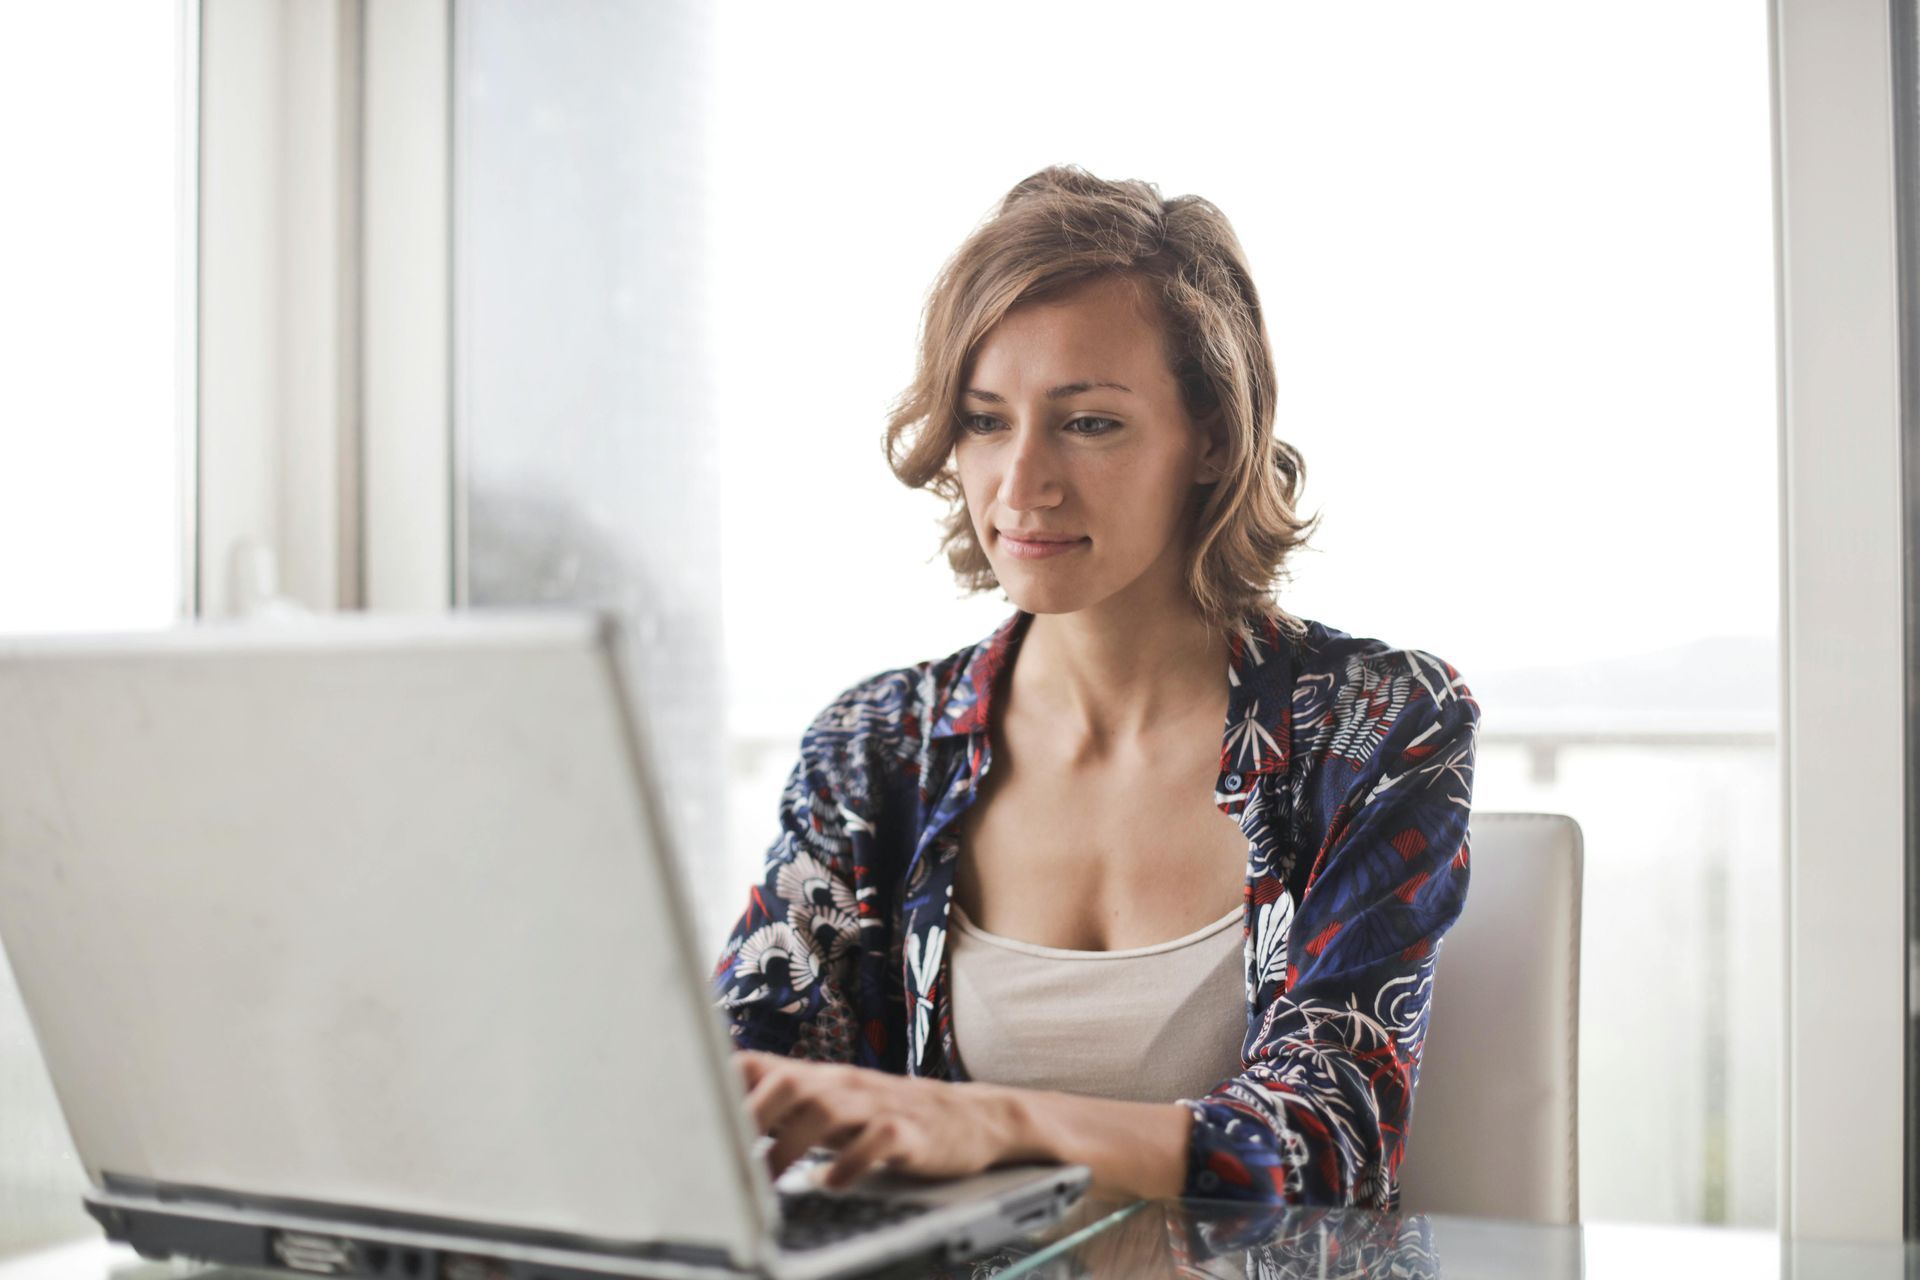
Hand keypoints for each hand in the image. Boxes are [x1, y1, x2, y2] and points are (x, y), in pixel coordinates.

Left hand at [736, 1051, 1022, 1188]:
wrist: (969, 1118)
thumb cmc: (886, 1117)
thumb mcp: (833, 1107)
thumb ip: (784, 1110)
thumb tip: (719, 1124)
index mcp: (819, 1079)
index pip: (761, 1065)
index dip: (722, 1086)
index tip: (689, 1115)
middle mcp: (843, 1085)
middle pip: (788, 1082)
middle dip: (752, 1117)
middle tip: (725, 1157)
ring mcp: (878, 1105)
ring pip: (826, 1109)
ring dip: (790, 1146)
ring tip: (769, 1181)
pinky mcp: (910, 1132)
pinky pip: (877, 1141)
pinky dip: (850, 1164)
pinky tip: (831, 1184)